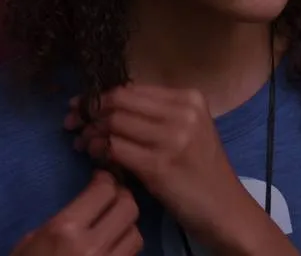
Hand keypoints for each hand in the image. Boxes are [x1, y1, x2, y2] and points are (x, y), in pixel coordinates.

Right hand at [10, 170, 141, 255]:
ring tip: (113, 226)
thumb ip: (64, 221)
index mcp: (66, 229)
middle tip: (112, 198)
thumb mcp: (33, 239)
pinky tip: (111, 249)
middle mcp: (92, 247)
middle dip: (122, 198)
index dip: (106, 181)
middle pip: (128, 209)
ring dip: (127, 227)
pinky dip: (124, 250)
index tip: (102, 180)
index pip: (104, 191)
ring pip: (136, 235)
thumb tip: (90, 204)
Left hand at [67, 85, 279, 254]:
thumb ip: (155, 115)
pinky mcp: (159, 166)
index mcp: (189, 98)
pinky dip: (100, 151)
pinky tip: (96, 158)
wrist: (227, 211)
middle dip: (88, 111)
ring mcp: (171, 138)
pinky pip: (115, 149)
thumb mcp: (188, 131)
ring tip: (83, 144)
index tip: (80, 106)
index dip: (99, 96)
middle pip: (118, 102)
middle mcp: (182, 113)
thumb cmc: (203, 172)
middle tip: (73, 124)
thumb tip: (107, 106)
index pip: (130, 89)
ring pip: (113, 123)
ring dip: (91, 134)